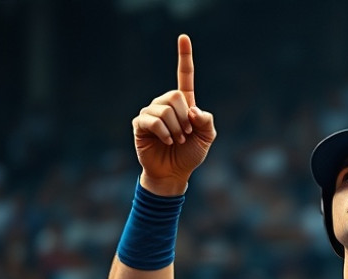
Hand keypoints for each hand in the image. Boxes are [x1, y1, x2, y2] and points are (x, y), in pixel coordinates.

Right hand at [132, 34, 215, 194]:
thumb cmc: (190, 154)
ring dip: (176, 129)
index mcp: (184, 103)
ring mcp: (151, 112)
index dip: (184, 56)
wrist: (174, 172)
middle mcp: (165, 103)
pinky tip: (167, 141)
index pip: (184, 75)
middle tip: (186, 134)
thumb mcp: (207, 138)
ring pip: (165, 110)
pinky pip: (153, 120)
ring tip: (176, 140)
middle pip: (176, 95)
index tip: (183, 37)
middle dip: (185, 118)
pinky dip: (164, 133)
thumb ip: (207, 121)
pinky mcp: (140, 124)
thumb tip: (192, 109)